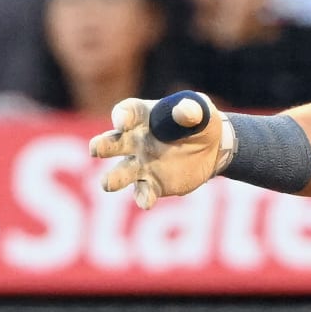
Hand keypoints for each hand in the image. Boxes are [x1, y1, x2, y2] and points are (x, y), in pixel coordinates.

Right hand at [89, 92, 232, 209]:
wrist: (213, 149)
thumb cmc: (200, 122)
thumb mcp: (202, 111)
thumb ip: (192, 110)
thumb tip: (182, 111)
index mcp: (144, 117)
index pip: (126, 111)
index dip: (122, 116)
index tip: (122, 122)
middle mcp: (133, 141)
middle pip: (109, 143)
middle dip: (101, 146)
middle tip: (97, 149)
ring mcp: (140, 165)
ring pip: (117, 174)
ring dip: (112, 179)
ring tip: (109, 183)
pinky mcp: (152, 184)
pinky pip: (143, 193)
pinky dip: (143, 197)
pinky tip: (148, 201)